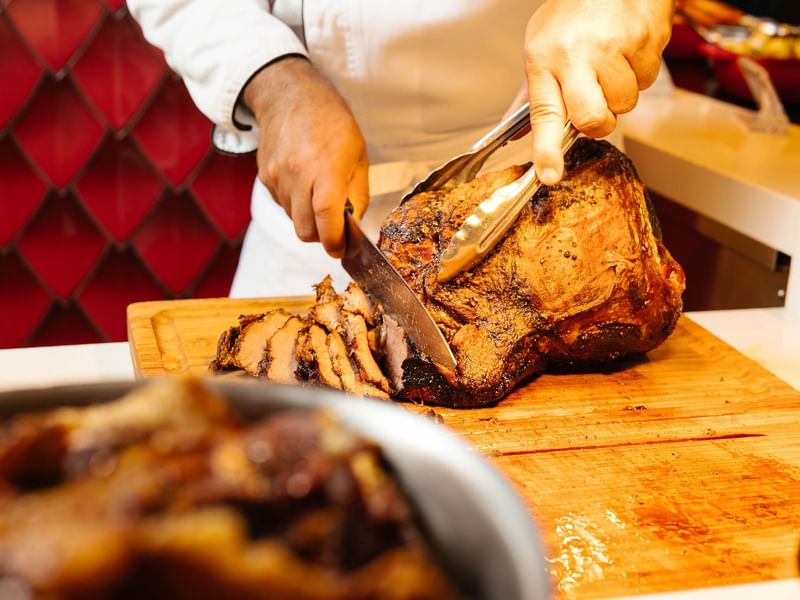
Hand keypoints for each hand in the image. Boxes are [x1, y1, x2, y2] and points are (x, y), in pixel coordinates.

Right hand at [243, 57, 368, 257]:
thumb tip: (353, 224)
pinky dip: (295, 205)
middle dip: (321, 237)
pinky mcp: (265, 177)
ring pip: (293, 220)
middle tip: (333, 229)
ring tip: (319, 198)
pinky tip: (304, 185)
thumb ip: (357, 194)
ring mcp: (278, 177)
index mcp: (326, 169)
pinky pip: (282, 205)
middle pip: (306, 230)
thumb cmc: (330, 121)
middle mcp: (298, 175)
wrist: (290, 95)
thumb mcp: (357, 155)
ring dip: (309, 220)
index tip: (341, 250)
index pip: (326, 219)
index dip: (335, 242)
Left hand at [522, 0, 672, 184]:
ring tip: (610, 64)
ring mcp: (613, 47)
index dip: (547, 149)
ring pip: (624, 104)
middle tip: (595, 105)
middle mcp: (576, 54)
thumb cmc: (572, 11)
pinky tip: (628, 50)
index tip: (549, 174)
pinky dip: (639, 72)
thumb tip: (513, 133)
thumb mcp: (540, 46)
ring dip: (620, 94)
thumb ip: (531, 93)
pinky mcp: (645, 40)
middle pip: (592, 119)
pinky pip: (646, 80)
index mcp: (544, 59)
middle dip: (598, 124)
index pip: (544, 114)